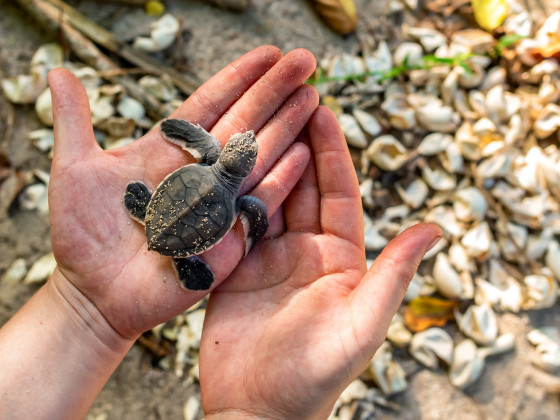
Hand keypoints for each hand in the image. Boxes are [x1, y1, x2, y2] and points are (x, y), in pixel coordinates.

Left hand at [47, 46, 317, 342]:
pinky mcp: (226, 238)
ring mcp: (216, 204)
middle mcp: (198, 172)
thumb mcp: (73, 171)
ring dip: (286, 126)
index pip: (210, 104)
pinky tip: (304, 152)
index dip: (239, 78)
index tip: (268, 54)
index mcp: (168, 151)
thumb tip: (56, 70)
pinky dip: (281, 179)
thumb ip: (74, 121)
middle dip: (274, 91)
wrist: (94, 291)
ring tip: (312, 97)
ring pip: (257, 157)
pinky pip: (258, 205)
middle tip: (304, 60)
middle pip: (242, 123)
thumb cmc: (82, 233)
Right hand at [199, 107, 441, 418]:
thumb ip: (394, 275)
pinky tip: (219, 164)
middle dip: (295, 143)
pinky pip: (233, 222)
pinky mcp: (233, 269)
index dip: (331, 152)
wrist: (257, 410)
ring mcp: (267, 259)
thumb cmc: (313, 375)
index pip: (338, 194)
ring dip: (261, 161)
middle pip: (301, 187)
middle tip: (285, 100)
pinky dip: (228, 194)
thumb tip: (437, 227)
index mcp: (340, 259)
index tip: (322, 110)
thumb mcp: (360, 324)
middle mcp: (306, 253)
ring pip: (266, 198)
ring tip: (252, 120)